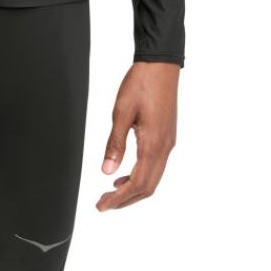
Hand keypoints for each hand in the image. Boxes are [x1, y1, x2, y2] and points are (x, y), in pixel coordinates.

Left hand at [95, 60, 179, 211]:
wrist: (160, 66)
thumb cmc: (141, 84)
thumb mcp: (121, 112)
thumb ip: (115, 144)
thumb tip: (107, 170)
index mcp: (153, 144)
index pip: (137, 184)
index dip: (119, 199)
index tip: (102, 205)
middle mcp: (164, 148)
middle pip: (148, 187)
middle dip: (125, 199)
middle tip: (104, 203)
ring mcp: (168, 143)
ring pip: (153, 178)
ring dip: (133, 189)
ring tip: (112, 191)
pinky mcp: (167, 136)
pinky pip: (156, 166)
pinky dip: (141, 176)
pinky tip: (125, 172)